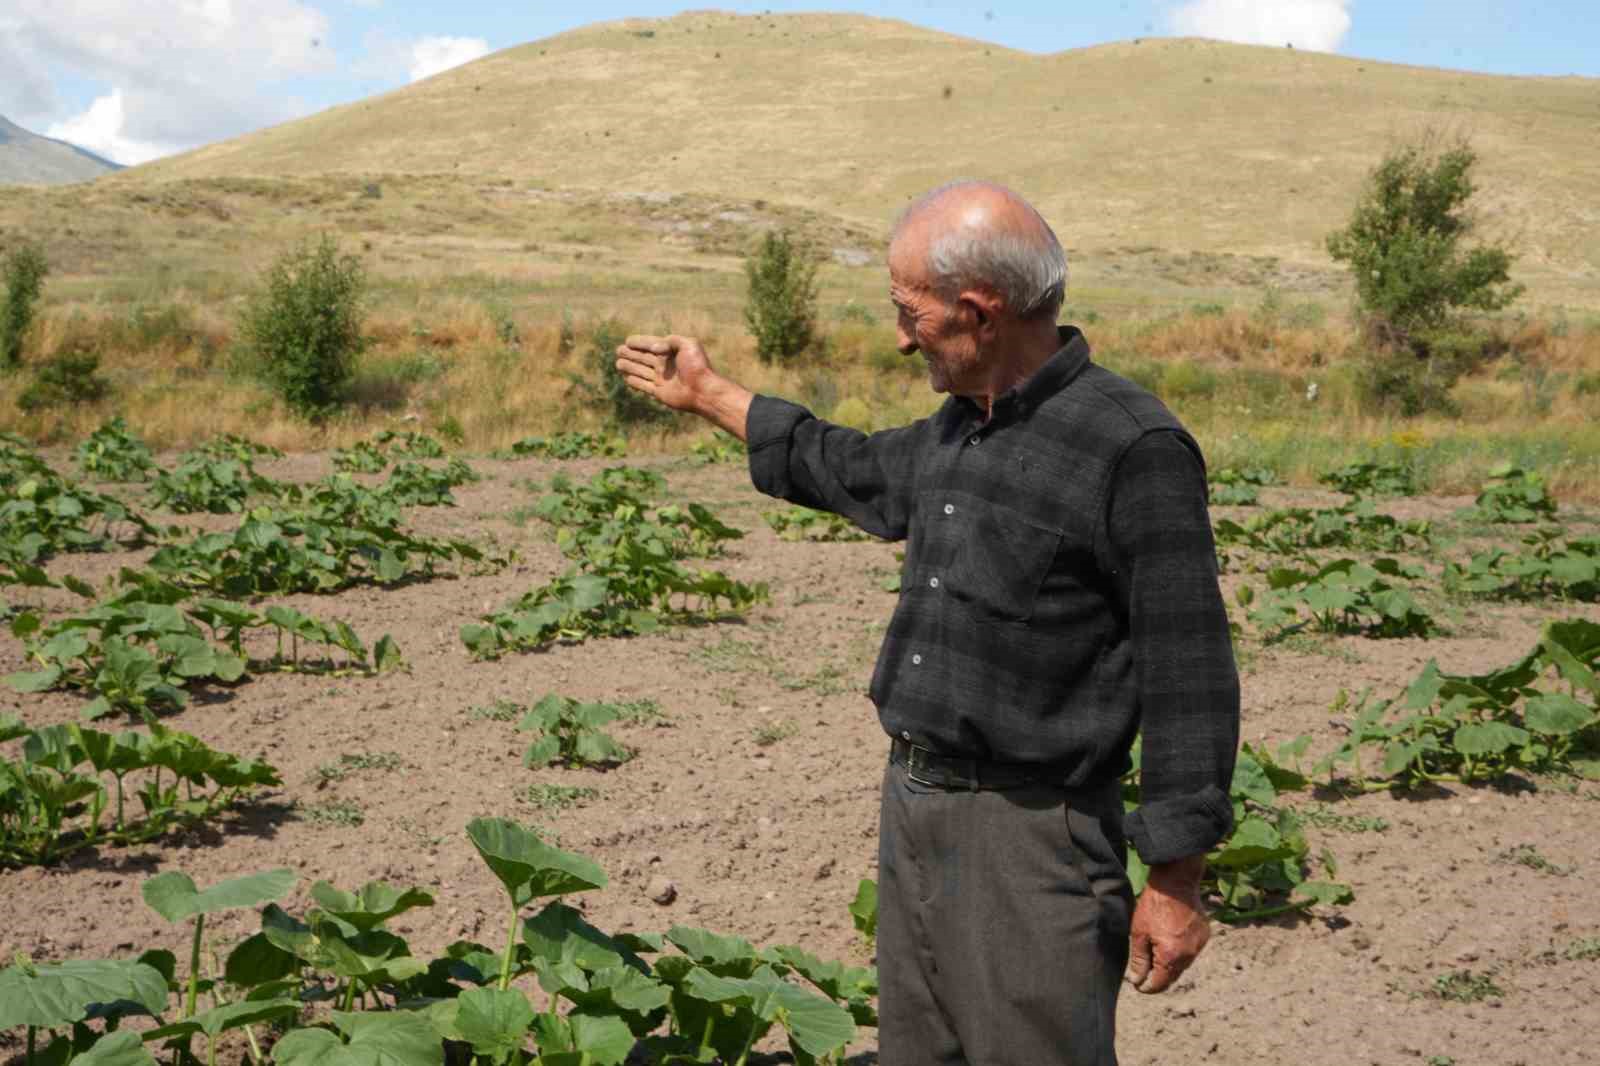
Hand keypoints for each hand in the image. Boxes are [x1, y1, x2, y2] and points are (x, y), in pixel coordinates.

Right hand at [615, 334, 718, 415]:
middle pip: (644, 358)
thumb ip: (670, 341)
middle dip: (631, 354)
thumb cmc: (698, 366)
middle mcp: (665, 365)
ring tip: (618, 363)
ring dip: (629, 367)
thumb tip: (654, 349)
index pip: (651, 345)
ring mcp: (661, 379)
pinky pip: (644, 386)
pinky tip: (627, 379)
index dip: (639, 342)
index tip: (628, 341)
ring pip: (641, 371)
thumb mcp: (689, 345)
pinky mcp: (659, 392)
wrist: (703, 390)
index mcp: (671, 352)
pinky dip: (635, 382)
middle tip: (619, 350)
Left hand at [1125, 855, 1210, 993]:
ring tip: (1156, 950)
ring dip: (1170, 963)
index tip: (1138, 984)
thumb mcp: (1139, 933)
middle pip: (1172, 977)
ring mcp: (1199, 946)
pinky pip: (1191, 951)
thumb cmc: (1154, 905)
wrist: (1176, 881)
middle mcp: (1189, 955)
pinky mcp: (1205, 936)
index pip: (1159, 985)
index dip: (1147, 987)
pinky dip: (1180, 950)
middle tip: (1144, 968)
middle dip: (1158, 976)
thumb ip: (1139, 960)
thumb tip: (1137, 980)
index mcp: (1171, 957)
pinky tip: (1170, 938)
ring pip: (1182, 965)